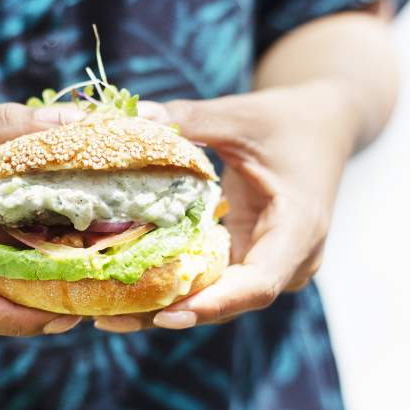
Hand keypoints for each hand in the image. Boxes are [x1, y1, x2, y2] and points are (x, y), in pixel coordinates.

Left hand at [95, 80, 356, 331]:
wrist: (321, 127)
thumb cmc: (288, 121)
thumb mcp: (241, 116)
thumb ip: (192, 118)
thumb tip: (135, 116)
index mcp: (299, 228)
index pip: (259, 282)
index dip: (214, 303)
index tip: (167, 315)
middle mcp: (289, 258)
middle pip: (231, 300)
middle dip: (175, 311)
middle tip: (113, 317)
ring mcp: (270, 261)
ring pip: (220, 296)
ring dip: (170, 304)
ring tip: (112, 310)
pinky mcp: (250, 254)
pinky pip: (215, 278)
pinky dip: (179, 283)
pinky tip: (135, 283)